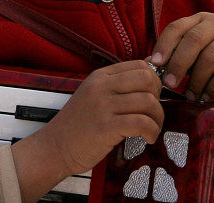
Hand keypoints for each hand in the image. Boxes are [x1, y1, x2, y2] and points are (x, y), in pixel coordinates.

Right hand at [13, 59, 163, 195]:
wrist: (54, 148)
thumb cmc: (79, 124)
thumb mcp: (97, 94)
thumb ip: (122, 82)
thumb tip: (153, 64)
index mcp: (101, 76)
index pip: (140, 65)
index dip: (154, 80)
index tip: (152, 96)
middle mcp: (102, 86)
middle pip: (148, 79)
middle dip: (159, 96)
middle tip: (153, 112)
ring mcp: (103, 105)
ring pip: (148, 102)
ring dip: (158, 118)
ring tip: (152, 129)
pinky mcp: (106, 127)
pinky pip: (142, 123)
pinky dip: (152, 131)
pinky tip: (148, 138)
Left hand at [149, 12, 213, 101]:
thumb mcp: (196, 56)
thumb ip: (175, 58)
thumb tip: (147, 66)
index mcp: (200, 20)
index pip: (177, 27)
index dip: (164, 45)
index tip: (155, 64)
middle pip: (193, 40)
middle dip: (178, 64)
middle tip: (170, 84)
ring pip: (210, 57)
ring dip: (197, 80)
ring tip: (191, 95)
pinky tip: (207, 96)